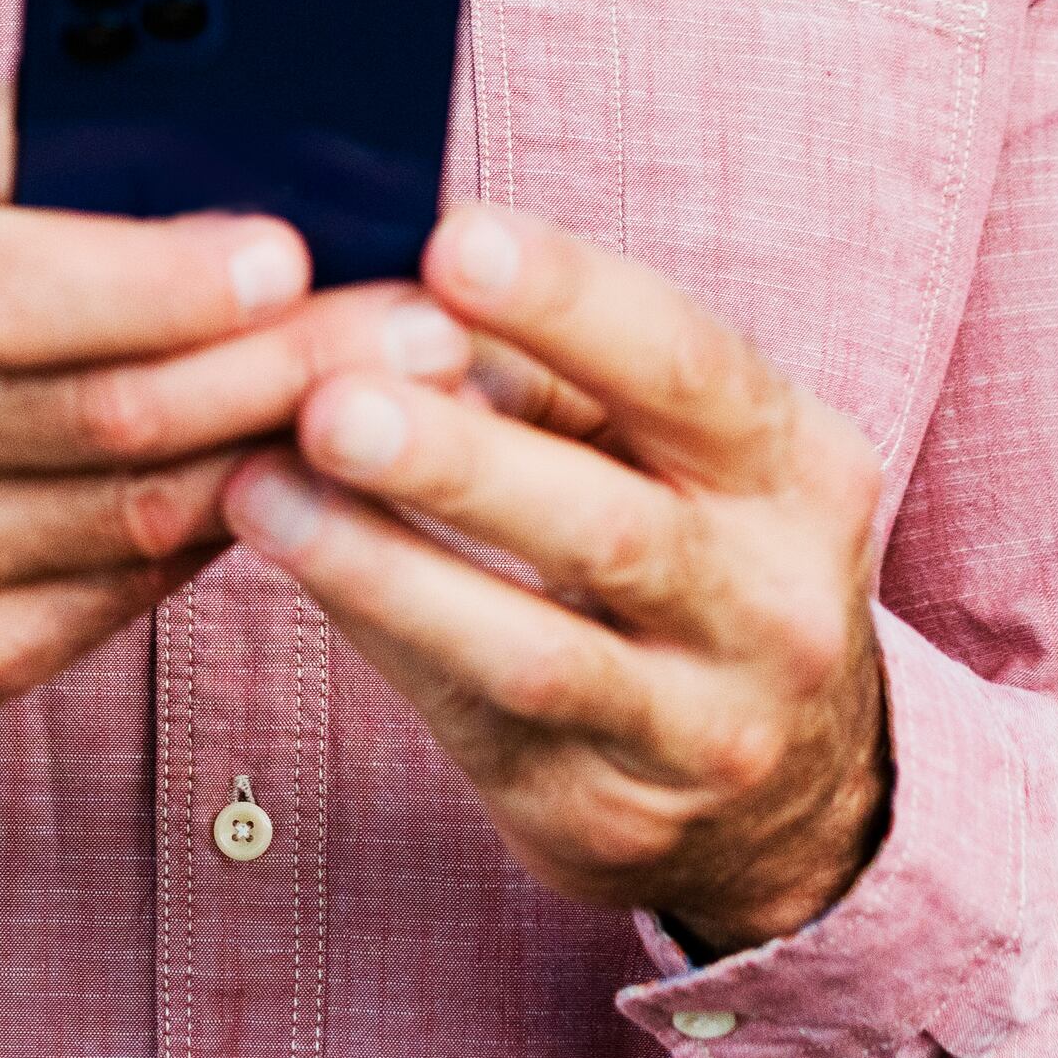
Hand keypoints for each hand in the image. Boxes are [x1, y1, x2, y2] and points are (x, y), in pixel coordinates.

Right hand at [0, 86, 448, 731]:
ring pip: (135, 518)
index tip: (300, 252)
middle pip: (106, 414)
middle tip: (431, 328)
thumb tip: (236, 125)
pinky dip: (221, 536)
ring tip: (409, 397)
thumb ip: (43, 137)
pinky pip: (117, 601)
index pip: (10, 290)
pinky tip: (300, 482)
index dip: (164, 280)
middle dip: (291, 367)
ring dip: (290, 455)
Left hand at [224, 202, 888, 952]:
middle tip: (330, 398)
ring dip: (383, 565)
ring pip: (535, 650)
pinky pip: (473, 716)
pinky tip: (290, 565)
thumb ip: (552, 374)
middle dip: (459, 458)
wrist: (790, 795)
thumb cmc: (691, 549)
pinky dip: (376, 632)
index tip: (450, 241)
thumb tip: (391, 292)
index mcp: (797, 471)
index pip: (690, 370)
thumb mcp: (673, 450)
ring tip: (260, 492)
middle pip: (610, 524)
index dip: (571, 303)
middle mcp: (773, 606)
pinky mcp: (607, 816)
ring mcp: (701, 729)